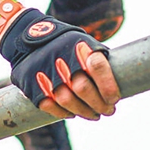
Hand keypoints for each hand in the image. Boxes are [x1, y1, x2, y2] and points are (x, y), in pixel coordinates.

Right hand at [0, 10, 120, 120]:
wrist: (27, 35)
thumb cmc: (66, 44)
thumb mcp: (84, 42)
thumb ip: (99, 62)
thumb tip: (122, 86)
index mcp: (78, 46)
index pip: (98, 68)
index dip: (109, 87)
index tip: (114, 99)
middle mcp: (61, 58)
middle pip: (83, 89)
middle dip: (100, 105)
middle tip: (107, 110)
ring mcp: (45, 72)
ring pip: (67, 101)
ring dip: (84, 112)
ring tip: (93, 114)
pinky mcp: (32, 83)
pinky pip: (50, 106)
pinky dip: (64, 113)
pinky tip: (72, 113)